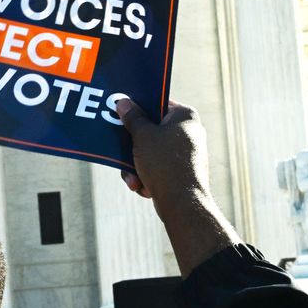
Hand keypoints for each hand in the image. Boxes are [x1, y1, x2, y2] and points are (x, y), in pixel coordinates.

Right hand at [117, 98, 210, 217]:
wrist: (183, 204)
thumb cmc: (165, 164)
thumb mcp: (143, 136)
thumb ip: (132, 117)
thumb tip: (124, 102)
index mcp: (185, 116)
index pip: (157, 103)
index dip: (138, 107)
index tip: (121, 111)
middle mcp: (189, 132)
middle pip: (151, 130)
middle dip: (132, 145)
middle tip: (119, 147)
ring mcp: (186, 154)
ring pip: (150, 152)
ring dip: (135, 165)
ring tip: (132, 178)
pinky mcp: (181, 172)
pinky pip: (157, 168)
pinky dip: (146, 176)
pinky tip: (142, 186)